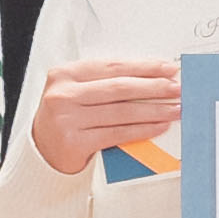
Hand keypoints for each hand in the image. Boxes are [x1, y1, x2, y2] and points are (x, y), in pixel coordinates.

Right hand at [31, 54, 185, 172]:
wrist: (42, 150)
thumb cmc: (66, 116)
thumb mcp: (77, 91)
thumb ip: (105, 82)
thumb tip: (151, 77)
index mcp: (65, 74)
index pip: (112, 66)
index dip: (143, 66)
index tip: (167, 68)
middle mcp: (63, 95)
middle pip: (119, 87)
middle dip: (154, 87)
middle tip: (176, 88)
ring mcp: (67, 119)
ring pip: (122, 112)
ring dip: (154, 110)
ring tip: (174, 108)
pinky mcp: (75, 142)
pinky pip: (117, 133)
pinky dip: (142, 129)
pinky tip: (158, 126)